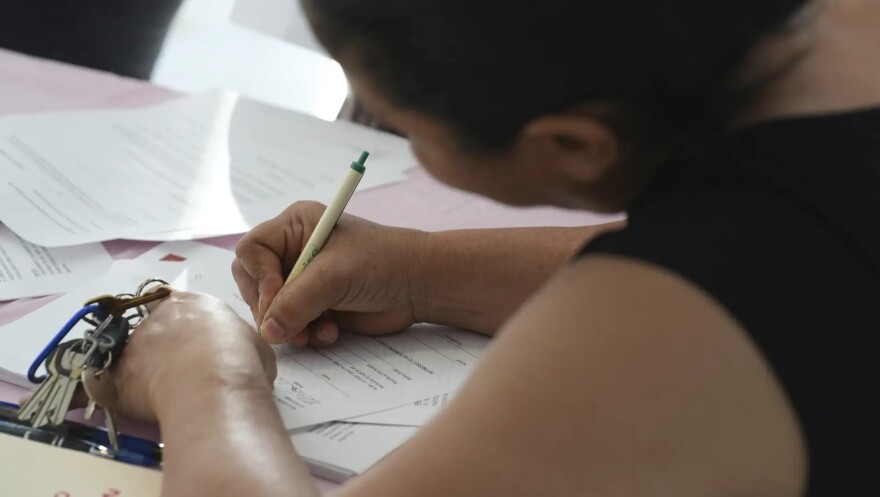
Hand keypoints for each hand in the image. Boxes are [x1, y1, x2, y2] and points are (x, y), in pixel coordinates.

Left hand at [83, 291, 275, 422]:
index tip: (186, 337)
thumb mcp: (254, 345)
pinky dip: (126, 398)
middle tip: (181, 373)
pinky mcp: (117, 376)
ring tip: (167, 398)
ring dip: (144, 373)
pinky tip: (146, 411)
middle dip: (161, 348)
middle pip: (152, 328)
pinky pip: (115, 386)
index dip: (178, 319)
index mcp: (193, 304)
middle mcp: (158, 318)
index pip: (174, 301)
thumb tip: (241, 358)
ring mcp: (134, 345)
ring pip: (132, 357)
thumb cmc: (241, 360)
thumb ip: (238, 344)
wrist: (212, 387)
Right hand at [232, 201, 428, 345]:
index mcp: (295, 226)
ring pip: (271, 309)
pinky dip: (306, 333)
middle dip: (271, 308)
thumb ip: (297, 302)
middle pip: (254, 283)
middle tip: (291, 325)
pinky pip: (292, 325)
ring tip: (316, 332)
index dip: (259, 278)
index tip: (277, 299)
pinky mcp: (316, 305)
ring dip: (291, 326)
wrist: (420, 286)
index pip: (252, 251)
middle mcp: (294, 250)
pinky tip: (330, 333)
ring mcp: (304, 280)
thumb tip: (268, 330)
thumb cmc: (383, 262)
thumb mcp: (335, 275)